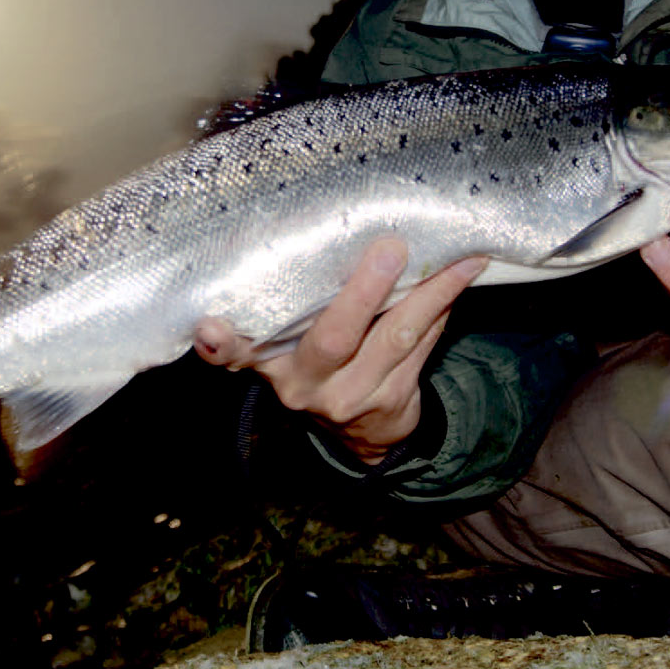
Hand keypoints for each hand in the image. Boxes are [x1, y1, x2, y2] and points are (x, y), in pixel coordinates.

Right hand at [193, 239, 486, 463]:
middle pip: (333, 336)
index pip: (236, 354)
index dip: (221, 343)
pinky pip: (421, 348)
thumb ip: (294, 305)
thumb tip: (333, 234)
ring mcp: (350, 398)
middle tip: (391, 247)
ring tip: (460, 259)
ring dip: (432, 293)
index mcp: (268, 363)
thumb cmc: (320, 364)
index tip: (209, 325)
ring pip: (395, 338)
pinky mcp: (391, 403)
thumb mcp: (290, 344)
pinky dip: (441, 309)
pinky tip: (458, 281)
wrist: (358, 434)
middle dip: (364, 290)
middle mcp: (303, 385)